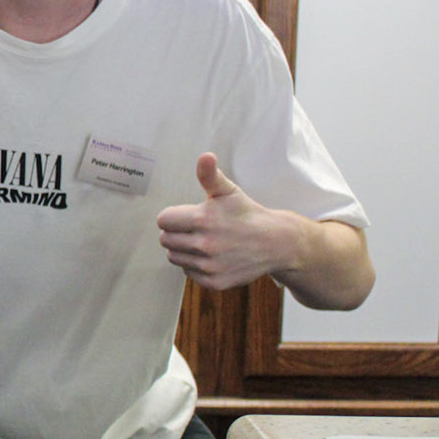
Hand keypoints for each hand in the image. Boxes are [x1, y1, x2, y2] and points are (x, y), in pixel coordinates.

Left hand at [155, 153, 292, 290]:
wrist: (275, 243)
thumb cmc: (246, 214)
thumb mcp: (228, 191)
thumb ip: (209, 175)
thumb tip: (205, 156)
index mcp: (203, 220)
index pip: (163, 220)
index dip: (173, 216)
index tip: (187, 215)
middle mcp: (205, 245)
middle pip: (165, 240)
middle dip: (176, 232)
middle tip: (195, 228)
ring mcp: (210, 266)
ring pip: (174, 257)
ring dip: (184, 249)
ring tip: (204, 241)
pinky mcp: (214, 282)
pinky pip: (188, 272)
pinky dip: (195, 265)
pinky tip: (211, 256)